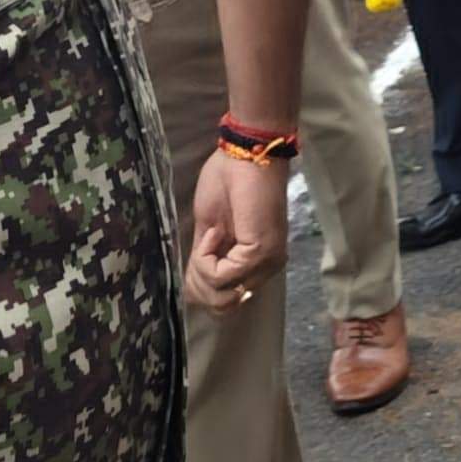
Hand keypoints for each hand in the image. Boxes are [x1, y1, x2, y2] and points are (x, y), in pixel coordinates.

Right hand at [184, 146, 288, 310]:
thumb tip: (194, 292)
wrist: (244, 155)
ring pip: (219, 294)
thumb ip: (207, 262)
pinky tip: (215, 231)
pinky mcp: (260, 253)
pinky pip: (221, 275)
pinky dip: (206, 256)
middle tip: (200, 248)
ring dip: (201, 267)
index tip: (198, 252)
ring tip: (210, 235)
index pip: (224, 303)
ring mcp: (266, 263)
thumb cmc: (227, 184)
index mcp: (255, 264)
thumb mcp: (209, 231)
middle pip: (220, 305)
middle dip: (197, 283)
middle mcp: (266, 268)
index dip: (199, 286)